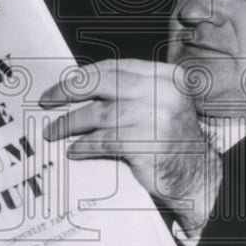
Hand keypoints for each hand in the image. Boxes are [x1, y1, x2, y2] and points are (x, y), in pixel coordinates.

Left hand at [40, 59, 221, 237]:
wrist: (198, 177)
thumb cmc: (171, 142)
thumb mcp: (157, 107)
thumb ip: (129, 94)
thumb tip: (79, 89)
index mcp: (166, 77)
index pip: (116, 68)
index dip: (84, 75)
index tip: (62, 85)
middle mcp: (164, 92)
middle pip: (104, 82)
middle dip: (69, 90)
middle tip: (47, 100)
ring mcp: (157, 117)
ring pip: (99, 114)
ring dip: (70, 123)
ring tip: (53, 131)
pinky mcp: (148, 143)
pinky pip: (104, 141)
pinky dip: (84, 146)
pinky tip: (74, 150)